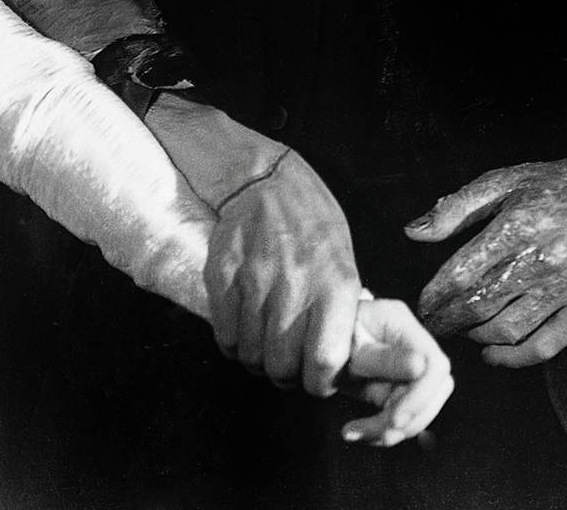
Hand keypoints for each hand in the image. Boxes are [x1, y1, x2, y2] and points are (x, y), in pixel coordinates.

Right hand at [204, 149, 363, 396]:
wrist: (267, 182)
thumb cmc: (314, 225)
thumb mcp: (344, 264)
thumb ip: (340, 313)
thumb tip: (336, 361)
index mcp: (335, 286)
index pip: (323, 363)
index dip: (319, 383)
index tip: (316, 380)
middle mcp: (294, 287)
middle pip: (282, 367)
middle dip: (286, 376)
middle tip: (287, 366)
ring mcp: (254, 281)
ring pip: (251, 356)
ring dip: (258, 361)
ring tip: (264, 347)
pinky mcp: (222, 276)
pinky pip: (224, 334)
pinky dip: (233, 343)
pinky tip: (243, 331)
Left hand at [340, 294, 453, 445]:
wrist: (316, 338)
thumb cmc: (330, 334)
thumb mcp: (348, 345)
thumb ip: (383, 358)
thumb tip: (420, 366)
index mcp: (401, 323)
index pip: (435, 365)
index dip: (422, 397)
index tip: (395, 419)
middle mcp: (414, 344)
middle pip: (435, 391)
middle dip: (409, 419)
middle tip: (376, 432)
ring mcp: (411, 367)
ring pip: (422, 409)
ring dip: (393, 430)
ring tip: (355, 433)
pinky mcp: (401, 387)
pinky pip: (404, 416)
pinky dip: (383, 431)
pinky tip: (358, 432)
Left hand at [406, 154, 566, 367]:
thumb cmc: (556, 185)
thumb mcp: (502, 182)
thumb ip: (455, 208)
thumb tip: (412, 233)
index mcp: (516, 228)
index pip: (461, 275)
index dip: (434, 296)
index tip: (422, 305)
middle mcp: (542, 262)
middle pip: (479, 307)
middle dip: (447, 321)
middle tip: (433, 323)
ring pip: (507, 330)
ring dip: (475, 336)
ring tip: (461, 330)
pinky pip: (546, 346)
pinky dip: (514, 358)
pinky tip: (492, 353)